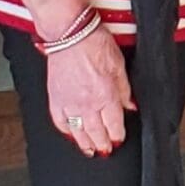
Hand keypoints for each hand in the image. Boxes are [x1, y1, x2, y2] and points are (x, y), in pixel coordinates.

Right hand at [46, 25, 132, 156]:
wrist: (69, 34)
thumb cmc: (94, 43)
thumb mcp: (119, 65)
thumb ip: (124, 89)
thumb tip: (130, 106)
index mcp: (106, 96)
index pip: (113, 125)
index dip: (117, 135)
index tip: (119, 139)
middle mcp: (87, 104)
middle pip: (96, 133)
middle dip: (102, 144)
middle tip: (105, 151)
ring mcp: (69, 103)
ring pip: (78, 132)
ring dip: (85, 144)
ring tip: (90, 150)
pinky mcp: (55, 98)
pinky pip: (60, 121)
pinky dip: (66, 131)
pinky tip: (71, 134)